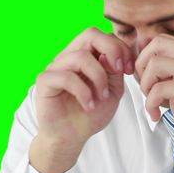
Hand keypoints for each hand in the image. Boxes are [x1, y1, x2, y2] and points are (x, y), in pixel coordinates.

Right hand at [30, 27, 134, 172]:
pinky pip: (66, 77)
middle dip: (112, 50)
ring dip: (99, 77)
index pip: (103, 36)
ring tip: (102, 97)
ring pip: (81, 56)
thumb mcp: (112, 90)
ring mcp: (55, 67)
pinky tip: (89, 106)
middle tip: (120, 71)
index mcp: (86, 55)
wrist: (72, 138)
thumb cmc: (91, 113)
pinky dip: (83, 92)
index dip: (121, 48)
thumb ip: (115, 69)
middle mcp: (69, 56)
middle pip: (90, 34)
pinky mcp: (45, 81)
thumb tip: (111, 54)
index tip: (129, 70)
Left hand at [135, 35, 173, 172]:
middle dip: (141, 66)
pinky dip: (150, 104)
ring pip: (154, 64)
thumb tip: (140, 54)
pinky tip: (156, 115)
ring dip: (145, 86)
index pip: (160, 39)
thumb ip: (166, 70)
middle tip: (145, 88)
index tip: (146, 79)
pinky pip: (158, 88)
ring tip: (151, 102)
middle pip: (156, 44)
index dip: (144, 58)